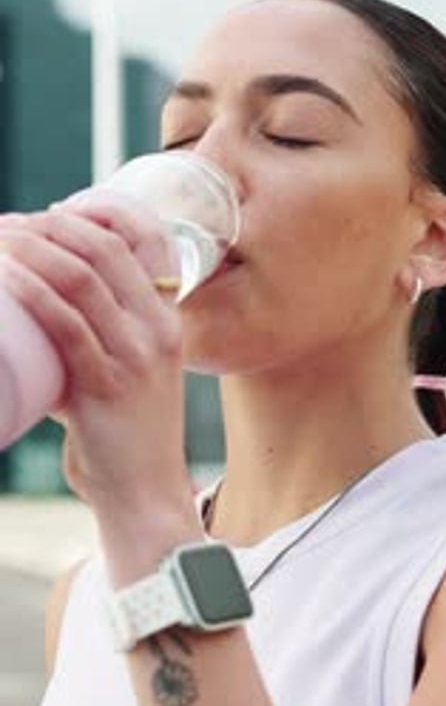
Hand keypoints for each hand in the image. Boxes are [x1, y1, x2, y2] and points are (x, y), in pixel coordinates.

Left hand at [0, 195, 201, 576]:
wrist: (146, 496)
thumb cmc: (127, 437)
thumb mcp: (127, 375)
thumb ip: (94, 341)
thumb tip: (39, 317)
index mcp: (168, 320)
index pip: (149, 238)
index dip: (102, 210)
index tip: (57, 210)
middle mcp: (158, 330)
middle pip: (106, 249)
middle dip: (51, 224)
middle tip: (9, 225)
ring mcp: (135, 356)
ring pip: (82, 278)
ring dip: (32, 248)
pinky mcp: (107, 385)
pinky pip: (65, 324)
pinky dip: (31, 291)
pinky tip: (4, 275)